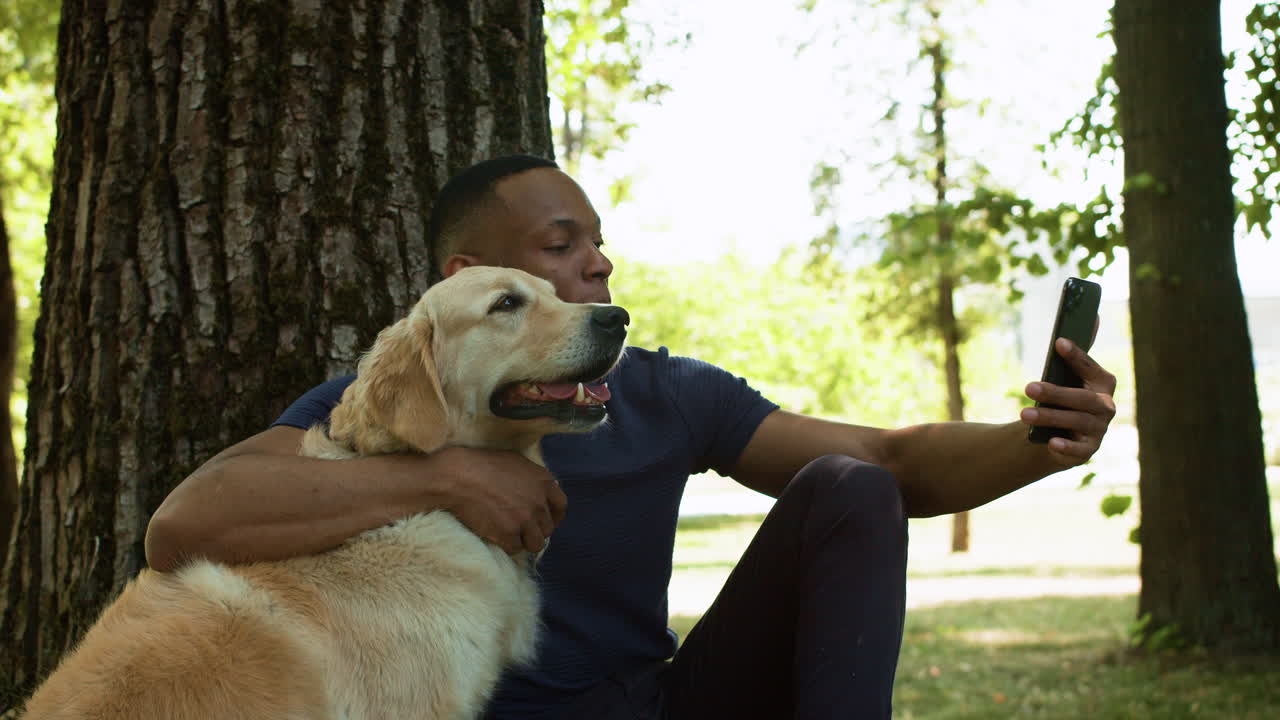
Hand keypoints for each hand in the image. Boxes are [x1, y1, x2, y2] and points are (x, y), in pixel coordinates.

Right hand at [426, 446, 566, 554]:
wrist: (458, 476)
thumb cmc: (482, 465)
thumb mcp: (515, 462)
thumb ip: (533, 477)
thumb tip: (544, 488)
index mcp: (544, 482)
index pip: (561, 506)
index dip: (554, 517)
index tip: (545, 522)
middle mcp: (539, 501)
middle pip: (548, 528)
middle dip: (535, 530)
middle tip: (519, 528)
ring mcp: (525, 519)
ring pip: (536, 544)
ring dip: (524, 542)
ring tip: (509, 535)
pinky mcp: (509, 534)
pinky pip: (515, 549)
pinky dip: (505, 545)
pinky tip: (495, 535)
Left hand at [1019, 335, 1117, 465]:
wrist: (1056, 433)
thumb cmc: (1063, 398)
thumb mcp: (1067, 376)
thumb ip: (1077, 352)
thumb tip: (1093, 314)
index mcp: (1102, 383)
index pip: (1090, 367)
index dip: (1076, 355)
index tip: (1058, 343)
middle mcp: (1105, 406)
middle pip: (1082, 399)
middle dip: (1055, 393)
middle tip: (1027, 387)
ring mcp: (1099, 429)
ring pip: (1076, 421)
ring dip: (1050, 417)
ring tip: (1023, 414)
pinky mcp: (1088, 450)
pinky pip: (1079, 450)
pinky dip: (1066, 446)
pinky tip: (1051, 442)